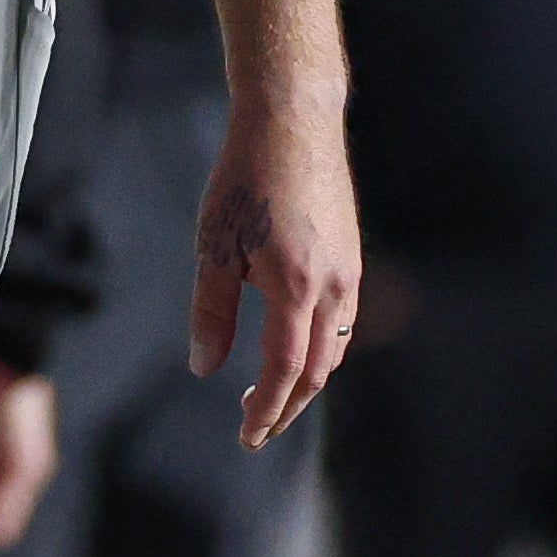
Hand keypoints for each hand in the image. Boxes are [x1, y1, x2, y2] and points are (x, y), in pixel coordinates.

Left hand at [190, 97, 359, 449]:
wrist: (293, 120)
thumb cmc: (244, 177)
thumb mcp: (215, 243)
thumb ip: (212, 311)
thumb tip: (204, 368)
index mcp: (296, 285)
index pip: (286, 370)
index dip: (267, 409)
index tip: (246, 436)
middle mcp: (333, 286)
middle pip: (317, 370)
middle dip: (288, 406)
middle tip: (256, 429)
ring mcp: (349, 271)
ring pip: (334, 347)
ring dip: (306, 381)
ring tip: (271, 395)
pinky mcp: (351, 256)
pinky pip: (341, 320)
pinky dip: (321, 348)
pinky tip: (295, 347)